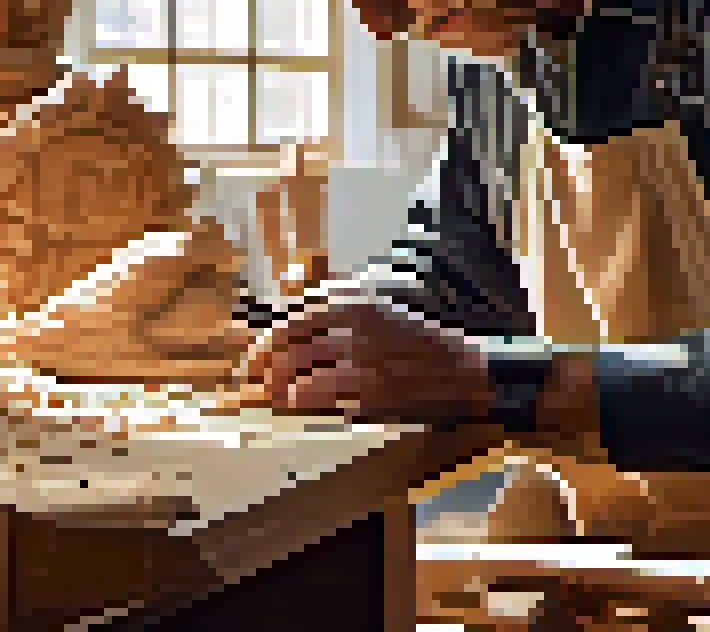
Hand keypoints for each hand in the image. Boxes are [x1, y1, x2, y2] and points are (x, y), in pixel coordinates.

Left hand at [233, 296, 494, 423]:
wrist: (462, 369)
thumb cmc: (415, 345)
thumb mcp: (376, 313)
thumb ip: (337, 314)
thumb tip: (290, 326)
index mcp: (352, 304)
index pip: (292, 321)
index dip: (265, 343)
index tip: (252, 360)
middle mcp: (351, 323)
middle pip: (287, 342)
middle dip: (261, 364)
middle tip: (248, 382)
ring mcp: (359, 353)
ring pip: (297, 366)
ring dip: (274, 384)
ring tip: (266, 397)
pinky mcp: (369, 384)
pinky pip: (318, 389)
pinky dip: (296, 397)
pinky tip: (289, 405)